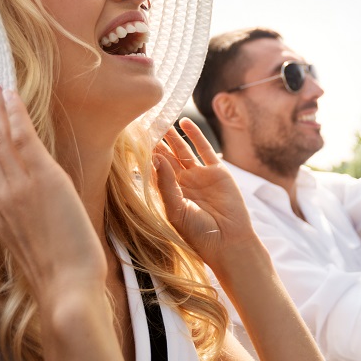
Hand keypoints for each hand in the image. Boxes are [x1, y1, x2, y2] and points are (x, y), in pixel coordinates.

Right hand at [0, 85, 105, 302]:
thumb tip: (31, 219)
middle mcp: (0, 197)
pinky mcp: (43, 177)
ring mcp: (19, 185)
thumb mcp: (29, 251)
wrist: (66, 287)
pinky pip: (22, 137)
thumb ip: (22, 228)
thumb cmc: (58, 279)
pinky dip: (14, 114)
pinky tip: (9, 97)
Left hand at [153, 119, 256, 269]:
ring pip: (182, 150)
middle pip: (166, 156)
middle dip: (156, 141)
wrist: (228, 241)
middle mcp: (182, 183)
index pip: (153, 169)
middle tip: (144, 123)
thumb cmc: (198, 233)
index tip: (132, 139)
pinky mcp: (217, 171)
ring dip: (172, 136)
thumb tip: (155, 158)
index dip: (144, 155)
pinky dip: (195, 135)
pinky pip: (204, 149)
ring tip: (161, 119)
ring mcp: (199, 176)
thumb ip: (165, 184)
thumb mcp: (176, 210)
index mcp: (168, 194)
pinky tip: (184, 123)